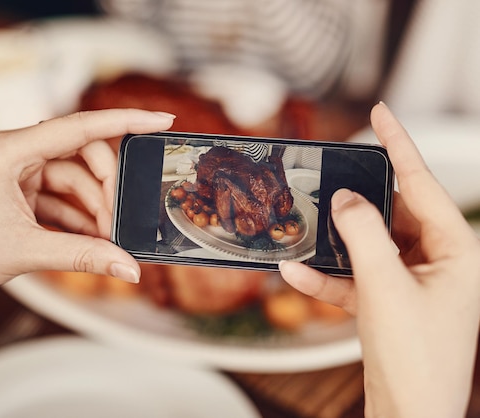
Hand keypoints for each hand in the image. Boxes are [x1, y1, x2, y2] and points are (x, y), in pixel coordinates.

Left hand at [0, 109, 174, 325]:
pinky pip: (58, 196)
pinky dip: (76, 217)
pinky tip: (90, 239)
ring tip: (106, 238)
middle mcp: (12, 152)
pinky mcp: (16, 191)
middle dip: (105, 187)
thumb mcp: (25, 251)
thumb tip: (130, 267)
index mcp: (8, 150)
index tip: (161, 119)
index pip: (78, 126)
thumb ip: (84, 255)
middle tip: (121, 219)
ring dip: (92, 207)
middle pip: (80, 154)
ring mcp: (14, 172)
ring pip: (72, 178)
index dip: (125, 121)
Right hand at [279, 103, 479, 416]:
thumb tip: (346, 197)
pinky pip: (356, 278)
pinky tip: (297, 273)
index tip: (381, 113)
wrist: (409, 416)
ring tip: (307, 227)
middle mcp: (439, 262)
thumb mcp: (385, 287)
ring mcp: (413, 283)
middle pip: (393, 213)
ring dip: (336, 243)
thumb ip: (363, 234)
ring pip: (370, 244)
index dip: (400, 145)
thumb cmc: (416, 358)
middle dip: (357, 201)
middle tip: (330, 176)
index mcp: (457, 251)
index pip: (423, 185)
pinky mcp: (390, 302)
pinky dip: (328, 276)